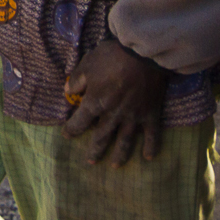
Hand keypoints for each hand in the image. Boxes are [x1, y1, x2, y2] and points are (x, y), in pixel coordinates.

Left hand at [62, 37, 171, 164]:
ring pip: (125, 141)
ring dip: (119, 155)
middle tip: (90, 162)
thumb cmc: (113, 56)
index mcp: (95, 103)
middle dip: (95, 150)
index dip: (72, 129)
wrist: (144, 53)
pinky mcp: (151, 113)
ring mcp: (134, 116)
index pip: (80, 121)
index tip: (66, 135)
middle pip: (102, 137)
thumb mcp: (88, 64)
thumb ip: (77, 80)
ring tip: (115, 165)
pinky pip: (152, 134)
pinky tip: (148, 157)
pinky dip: (151, 146)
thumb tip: (68, 92)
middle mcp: (113, 115)